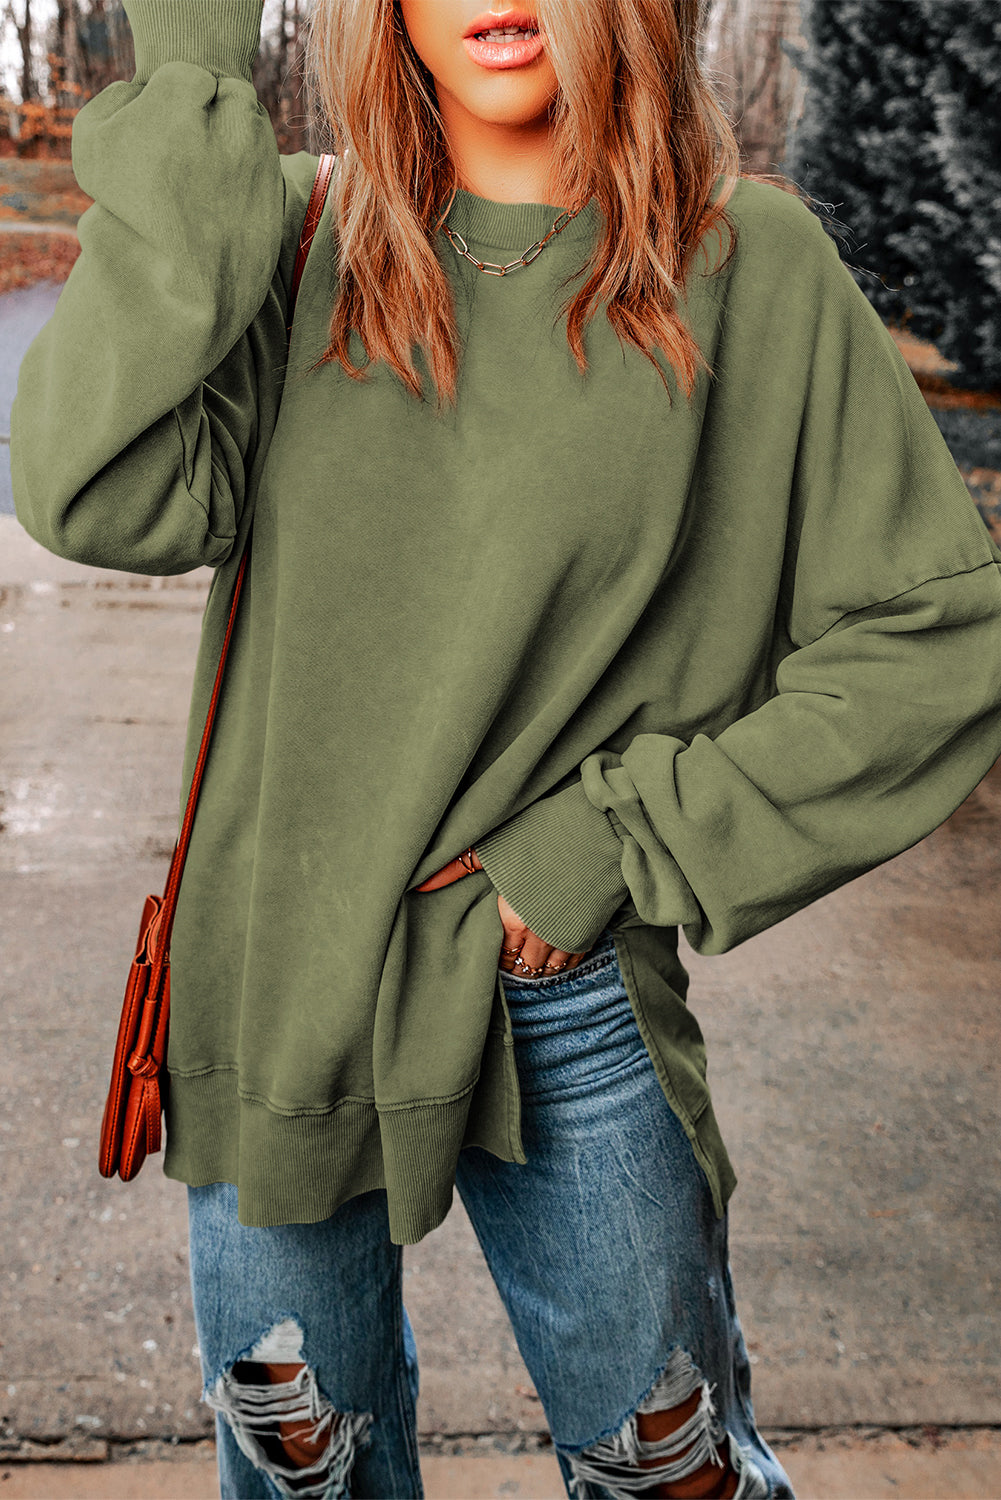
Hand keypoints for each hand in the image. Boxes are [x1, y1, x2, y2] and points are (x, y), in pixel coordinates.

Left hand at [416, 848, 591, 976]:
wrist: (599, 831)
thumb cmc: (544, 834)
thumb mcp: (495, 847)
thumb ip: (457, 867)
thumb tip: (418, 884)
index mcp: (511, 917)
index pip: (498, 954)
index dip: (495, 955)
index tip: (491, 951)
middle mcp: (537, 934)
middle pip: (522, 966)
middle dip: (515, 965)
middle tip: (509, 961)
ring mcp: (565, 936)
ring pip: (548, 969)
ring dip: (538, 969)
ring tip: (529, 964)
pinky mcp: (588, 932)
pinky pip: (573, 961)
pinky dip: (563, 963)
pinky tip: (556, 959)